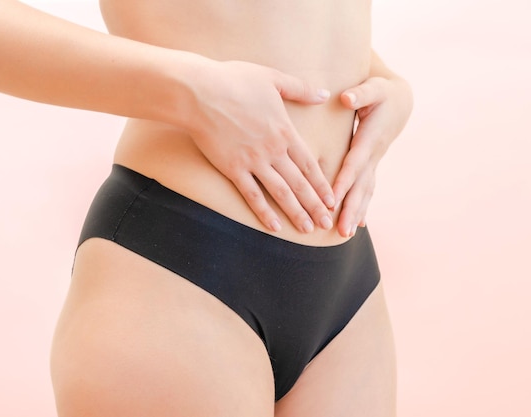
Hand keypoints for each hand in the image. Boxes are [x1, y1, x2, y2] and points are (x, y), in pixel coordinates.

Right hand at [187, 60, 335, 232]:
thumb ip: (300, 89)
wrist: (199, 92)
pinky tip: (274, 226)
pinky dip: (263, 212)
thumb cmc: (234, 80)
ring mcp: (253, 162)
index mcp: (285, 131)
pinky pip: (251, 195)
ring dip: (295, 212)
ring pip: (280, 193)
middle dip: (314, 206)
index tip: (332, 200)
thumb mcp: (273, 79)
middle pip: (299, 183)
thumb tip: (324, 93)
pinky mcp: (232, 168)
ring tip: (306, 229)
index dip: (322, 184)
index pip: (309, 164)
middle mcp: (273, 150)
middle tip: (326, 223)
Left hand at [333, 75, 412, 236]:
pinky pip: (368, 190)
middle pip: (361, 186)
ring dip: (356, 213)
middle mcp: (374, 155)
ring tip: (345, 234)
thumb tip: (346, 99)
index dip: (344, 180)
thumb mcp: (374, 87)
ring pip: (365, 192)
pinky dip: (363, 207)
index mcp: (370, 138)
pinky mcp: (373, 165)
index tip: (333, 199)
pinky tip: (357, 226)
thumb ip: (360, 94)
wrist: (401, 101)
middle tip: (341, 230)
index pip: (354, 163)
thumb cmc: (383, 93)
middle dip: (351, 208)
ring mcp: (375, 162)